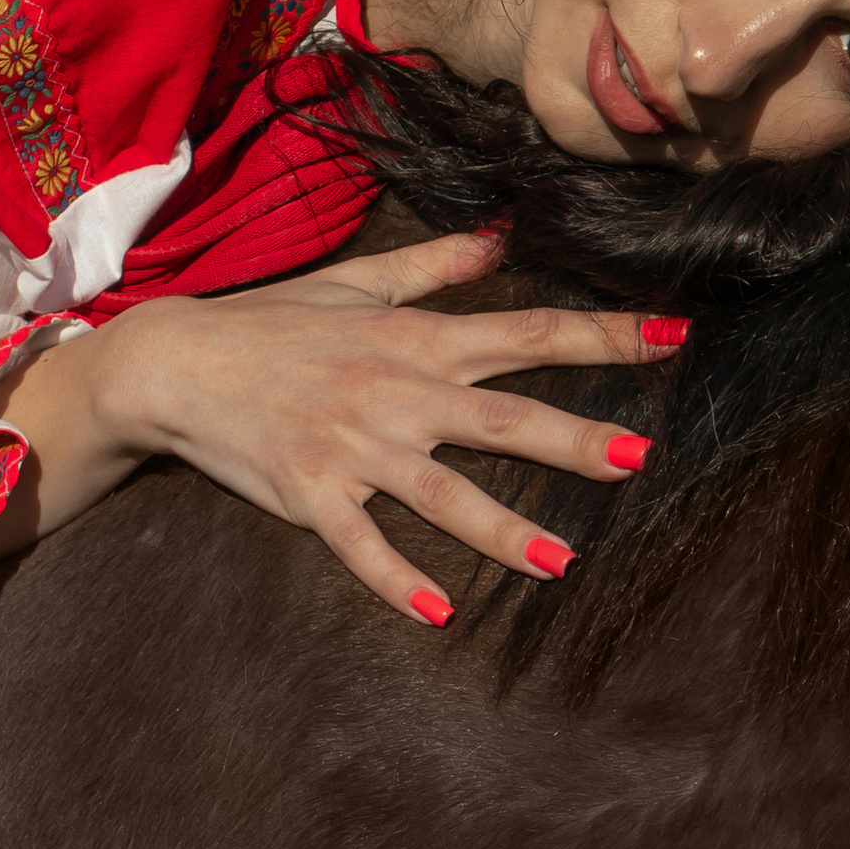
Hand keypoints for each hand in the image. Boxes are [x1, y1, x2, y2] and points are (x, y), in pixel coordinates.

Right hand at [0, 228, 678, 625]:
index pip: (530, 333)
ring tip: (564, 563)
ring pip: (443, 494)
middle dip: (576, 440)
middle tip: (642, 460)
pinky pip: (363, 545)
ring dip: (505, 531)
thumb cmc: (271, 323)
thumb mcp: (357, 284)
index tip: (677, 338)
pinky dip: (399, 580)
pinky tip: (443, 614)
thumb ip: (434, 266)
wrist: (172, 362)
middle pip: (504, 419)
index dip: (607, 338)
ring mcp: (353, 446)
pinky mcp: (310, 494)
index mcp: (419, 341)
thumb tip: (500, 235)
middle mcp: (397, 392)